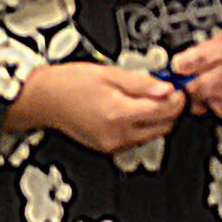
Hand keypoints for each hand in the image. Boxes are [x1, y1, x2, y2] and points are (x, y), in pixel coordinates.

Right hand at [4, 62, 185, 152]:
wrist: (44, 99)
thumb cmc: (69, 83)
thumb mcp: (108, 72)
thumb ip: (141, 83)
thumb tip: (167, 88)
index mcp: (119, 113)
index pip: (165, 110)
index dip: (177, 96)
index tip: (177, 85)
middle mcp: (118, 134)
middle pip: (164, 126)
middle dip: (171, 108)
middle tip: (168, 89)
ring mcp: (114, 144)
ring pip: (154, 134)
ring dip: (159, 117)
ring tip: (149, 96)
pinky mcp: (109, 148)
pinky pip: (138, 139)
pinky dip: (144, 125)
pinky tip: (135, 108)